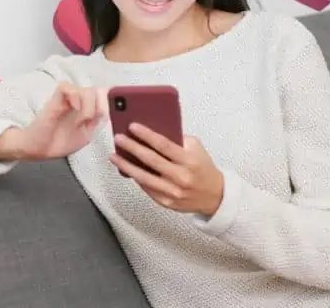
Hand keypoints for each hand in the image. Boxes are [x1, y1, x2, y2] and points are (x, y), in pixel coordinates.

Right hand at [0, 82, 106, 160]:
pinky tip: (74, 111)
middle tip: (94, 121)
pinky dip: (76, 100)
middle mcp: (81, 99)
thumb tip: (109, 111)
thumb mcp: (87, 134)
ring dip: (89, 108)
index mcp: (89, 107)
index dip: (113, 101)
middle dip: (102, 106)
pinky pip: (70, 88)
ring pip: (89, 90)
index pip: (106, 94)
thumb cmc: (61, 141)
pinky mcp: (57, 97)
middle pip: (101, 90)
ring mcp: (69, 97)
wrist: (41, 148)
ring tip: (81, 122)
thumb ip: (98, 121)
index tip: (110, 116)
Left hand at [110, 123, 224, 215]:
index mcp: (189, 161)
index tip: (132, 126)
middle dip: (132, 147)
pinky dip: (135, 178)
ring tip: (114, 156)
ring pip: (143, 177)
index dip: (146, 135)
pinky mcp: (166, 202)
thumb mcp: (196, 148)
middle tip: (118, 138)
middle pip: (150, 160)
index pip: (164, 145)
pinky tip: (126, 169)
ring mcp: (172, 192)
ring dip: (126, 166)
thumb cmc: (202, 167)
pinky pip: (146, 188)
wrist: (215, 195)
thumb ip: (177, 140)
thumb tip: (151, 132)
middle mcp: (180, 177)